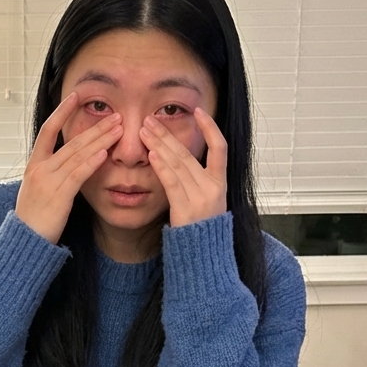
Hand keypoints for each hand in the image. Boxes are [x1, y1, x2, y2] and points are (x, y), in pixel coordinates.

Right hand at [15, 92, 123, 242]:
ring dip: (100, 140)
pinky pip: (77, 174)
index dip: (62, 112)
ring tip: (118, 129)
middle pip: (71, 142)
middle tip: (115, 116)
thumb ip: (50, 174)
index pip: (48, 131)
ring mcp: (48, 181)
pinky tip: (105, 153)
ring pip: (77, 155)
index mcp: (33, 165)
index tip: (75, 97)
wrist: (24, 241)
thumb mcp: (36, 191)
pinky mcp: (58, 196)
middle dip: (95, 128)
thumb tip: (66, 164)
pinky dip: (92, 162)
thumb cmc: (33, 220)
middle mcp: (40, 169)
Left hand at [140, 107, 226, 227]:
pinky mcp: (185, 209)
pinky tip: (152, 154)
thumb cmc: (201, 228)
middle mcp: (212, 187)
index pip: (220, 147)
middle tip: (151, 120)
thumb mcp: (208, 201)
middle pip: (188, 153)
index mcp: (221, 183)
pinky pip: (172, 183)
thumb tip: (180, 158)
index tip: (198, 111)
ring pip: (178, 165)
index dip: (210, 127)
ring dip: (159, 146)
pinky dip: (161, 167)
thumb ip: (198, 179)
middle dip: (167, 135)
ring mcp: (200, 198)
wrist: (203, 255)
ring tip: (145, 132)